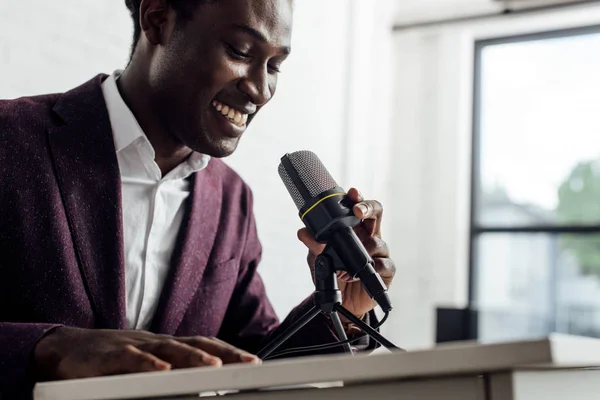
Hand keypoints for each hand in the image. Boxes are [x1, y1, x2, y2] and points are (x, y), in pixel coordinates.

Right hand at [33, 326, 260, 380]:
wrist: (65, 348)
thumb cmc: (110, 360)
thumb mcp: (145, 367)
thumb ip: (170, 375)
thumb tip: (200, 389)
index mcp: (167, 347)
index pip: (205, 346)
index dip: (229, 352)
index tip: (254, 362)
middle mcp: (156, 343)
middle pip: (196, 344)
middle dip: (225, 353)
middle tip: (250, 363)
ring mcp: (135, 346)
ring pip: (169, 349)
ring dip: (194, 356)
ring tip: (215, 366)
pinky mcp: (110, 355)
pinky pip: (131, 358)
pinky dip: (148, 364)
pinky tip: (162, 370)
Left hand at [298, 188, 395, 320]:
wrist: (342, 304)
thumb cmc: (334, 275)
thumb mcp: (318, 259)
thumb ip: (314, 245)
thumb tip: (303, 232)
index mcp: (355, 229)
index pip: (359, 208)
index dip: (358, 198)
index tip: (352, 193)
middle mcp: (369, 236)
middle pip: (376, 214)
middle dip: (368, 208)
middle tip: (357, 211)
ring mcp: (379, 253)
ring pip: (378, 241)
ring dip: (361, 250)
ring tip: (345, 266)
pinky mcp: (386, 271)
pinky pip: (385, 264)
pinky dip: (372, 268)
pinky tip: (358, 275)